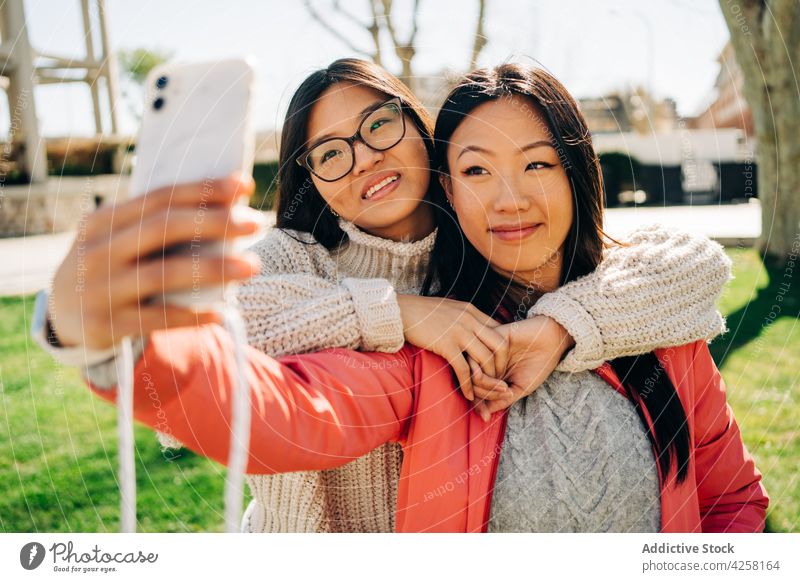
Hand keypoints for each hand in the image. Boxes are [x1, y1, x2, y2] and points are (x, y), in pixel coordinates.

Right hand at [48, 173, 264, 349]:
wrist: (62, 317)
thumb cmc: (110, 268)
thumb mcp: (118, 239)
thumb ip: (157, 224)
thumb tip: (226, 204)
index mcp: (103, 221)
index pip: (159, 197)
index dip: (203, 190)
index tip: (243, 185)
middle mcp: (98, 251)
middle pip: (164, 228)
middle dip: (214, 222)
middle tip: (256, 223)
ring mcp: (100, 289)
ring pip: (163, 274)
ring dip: (214, 268)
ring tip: (253, 266)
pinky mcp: (107, 325)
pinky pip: (157, 319)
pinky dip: (192, 316)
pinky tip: (222, 313)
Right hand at [396, 295, 510, 401]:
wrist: (401, 311)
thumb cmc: (422, 312)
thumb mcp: (450, 309)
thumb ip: (465, 318)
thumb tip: (475, 330)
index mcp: (472, 311)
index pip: (500, 331)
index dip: (504, 351)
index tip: (499, 364)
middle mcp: (470, 320)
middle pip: (500, 345)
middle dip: (502, 365)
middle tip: (498, 379)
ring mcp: (459, 332)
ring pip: (486, 359)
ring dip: (488, 378)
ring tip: (485, 390)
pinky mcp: (446, 344)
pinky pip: (463, 369)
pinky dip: (468, 385)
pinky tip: (468, 395)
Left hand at [471, 316, 574, 420]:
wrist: (552, 342)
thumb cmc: (538, 366)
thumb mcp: (519, 389)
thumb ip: (501, 401)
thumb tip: (483, 415)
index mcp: (490, 374)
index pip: (473, 390)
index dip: (476, 405)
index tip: (485, 417)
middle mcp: (486, 362)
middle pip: (470, 382)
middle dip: (485, 395)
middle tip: (505, 394)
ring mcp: (487, 350)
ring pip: (473, 371)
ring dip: (487, 384)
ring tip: (505, 387)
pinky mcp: (491, 338)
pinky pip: (481, 356)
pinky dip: (490, 368)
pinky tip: (504, 370)